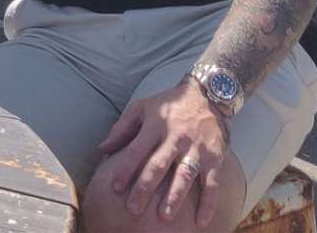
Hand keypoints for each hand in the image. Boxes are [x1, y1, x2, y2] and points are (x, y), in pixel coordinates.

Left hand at [96, 80, 232, 226]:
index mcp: (155, 126)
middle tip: (133, 208)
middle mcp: (176, 138)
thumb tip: (101, 149)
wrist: (207, 96)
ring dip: (175, 196)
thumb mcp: (141, 108)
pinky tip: (201, 221)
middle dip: (145, 188)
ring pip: (184, 175)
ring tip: (165, 216)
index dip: (126, 169)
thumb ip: (121, 129)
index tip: (115, 187)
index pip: (137, 150)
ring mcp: (197, 149)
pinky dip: (208, 203)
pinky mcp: (215, 158)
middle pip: (159, 166)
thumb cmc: (167, 105)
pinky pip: (212, 183)